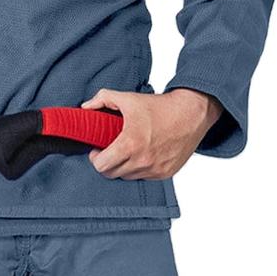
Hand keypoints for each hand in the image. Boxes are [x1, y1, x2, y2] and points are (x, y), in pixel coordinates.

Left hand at [80, 87, 223, 179]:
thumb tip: (85, 108)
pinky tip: (141, 154)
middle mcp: (143, 161)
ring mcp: (155, 170)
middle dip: (106, 163)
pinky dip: (139, 168)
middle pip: (111, 174)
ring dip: (123, 167)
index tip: (97, 150)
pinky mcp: (166, 173)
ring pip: (128, 177)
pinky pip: (144, 177)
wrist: (191, 114)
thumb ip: (102, 99)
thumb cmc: (160, 107)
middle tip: (108, 151)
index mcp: (130, 144)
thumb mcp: (128, 98)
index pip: (102, 166)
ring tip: (126, 151)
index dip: (95, 158)